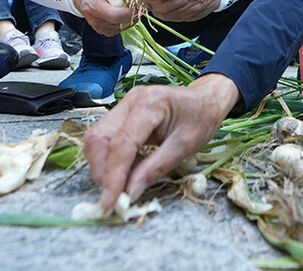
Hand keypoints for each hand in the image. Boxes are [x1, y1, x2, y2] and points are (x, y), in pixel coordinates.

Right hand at [72, 0, 137, 35]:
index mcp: (92, 7)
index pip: (115, 15)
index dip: (131, 11)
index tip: (142, 3)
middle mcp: (96, 21)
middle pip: (121, 22)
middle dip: (135, 13)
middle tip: (145, 4)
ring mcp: (101, 28)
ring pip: (124, 26)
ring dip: (133, 16)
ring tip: (137, 5)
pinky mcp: (106, 31)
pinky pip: (122, 27)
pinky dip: (128, 20)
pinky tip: (129, 11)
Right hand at [84, 74, 239, 209]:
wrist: (205, 99)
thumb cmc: (201, 118)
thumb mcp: (185, 147)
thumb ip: (155, 169)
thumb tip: (129, 193)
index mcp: (151, 104)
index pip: (122, 143)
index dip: (113, 175)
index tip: (109, 202)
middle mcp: (131, 100)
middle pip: (99, 138)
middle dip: (102, 171)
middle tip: (114, 196)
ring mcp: (124, 105)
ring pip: (97, 139)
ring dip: (104, 166)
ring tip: (124, 183)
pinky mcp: (121, 114)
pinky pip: (105, 138)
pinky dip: (112, 159)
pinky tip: (130, 169)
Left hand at [137, 0, 220, 21]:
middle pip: (168, 4)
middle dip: (153, 4)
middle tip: (146, 0)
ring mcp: (194, 8)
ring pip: (170, 14)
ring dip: (157, 10)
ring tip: (154, 4)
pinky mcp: (193, 17)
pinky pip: (174, 19)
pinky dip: (164, 15)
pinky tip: (162, 9)